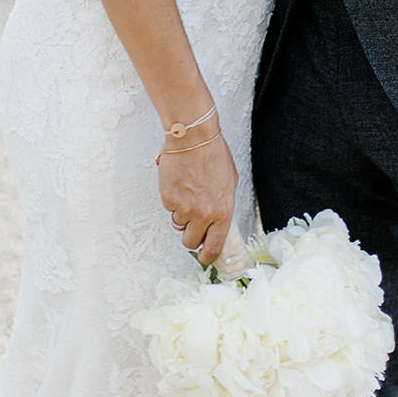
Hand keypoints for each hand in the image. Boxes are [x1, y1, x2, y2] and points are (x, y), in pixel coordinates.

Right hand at [157, 126, 238, 266]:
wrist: (194, 139)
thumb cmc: (214, 157)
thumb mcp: (229, 184)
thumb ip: (223, 207)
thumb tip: (218, 223)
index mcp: (223, 212)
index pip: (214, 247)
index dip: (207, 256)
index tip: (203, 257)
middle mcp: (203, 214)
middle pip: (190, 241)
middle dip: (190, 234)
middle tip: (193, 221)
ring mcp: (184, 208)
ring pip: (178, 224)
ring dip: (182, 214)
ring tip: (189, 193)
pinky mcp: (168, 199)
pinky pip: (169, 209)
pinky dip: (173, 200)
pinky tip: (180, 184)